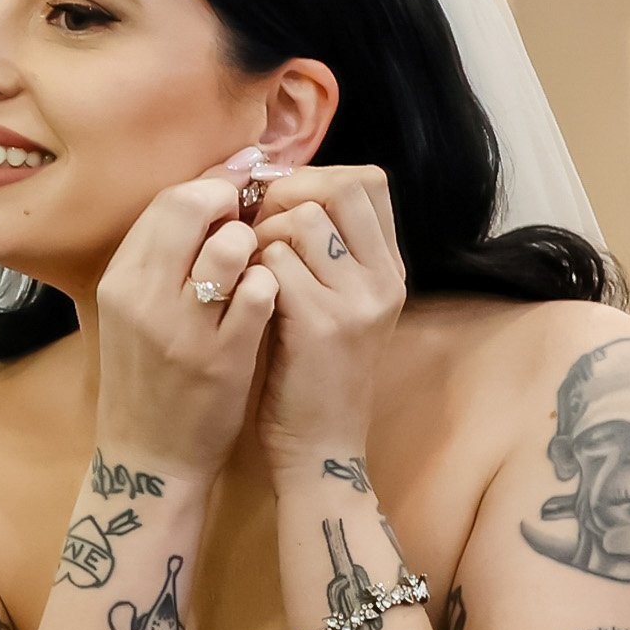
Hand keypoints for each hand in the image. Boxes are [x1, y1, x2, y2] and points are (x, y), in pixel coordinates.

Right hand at [91, 172, 279, 487]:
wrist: (149, 460)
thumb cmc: (147, 378)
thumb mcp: (133, 312)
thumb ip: (162, 259)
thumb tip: (209, 195)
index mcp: (119, 280)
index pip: (166, 201)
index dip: (210, 186)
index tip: (236, 191)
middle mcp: (143, 296)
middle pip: (193, 207)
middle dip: (233, 203)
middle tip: (252, 219)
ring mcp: (183, 328)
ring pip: (231, 244)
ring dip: (255, 244)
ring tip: (257, 263)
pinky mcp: (223, 357)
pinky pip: (261, 292)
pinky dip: (271, 284)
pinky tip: (268, 299)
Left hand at [246, 166, 405, 478]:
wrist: (319, 451)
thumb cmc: (313, 378)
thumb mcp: (339, 308)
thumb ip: (325, 254)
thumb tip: (279, 190)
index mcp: (390, 271)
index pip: (368, 182)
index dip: (315, 177)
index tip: (278, 204)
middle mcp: (383, 280)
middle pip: (339, 187)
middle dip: (286, 195)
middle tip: (257, 227)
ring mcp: (356, 301)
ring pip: (301, 219)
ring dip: (261, 234)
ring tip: (248, 268)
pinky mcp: (320, 324)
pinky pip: (273, 261)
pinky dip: (247, 268)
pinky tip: (240, 295)